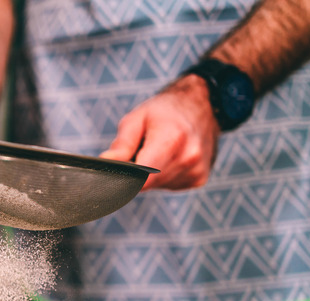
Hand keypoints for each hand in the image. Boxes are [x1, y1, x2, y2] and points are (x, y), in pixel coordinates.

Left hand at [100, 74, 220, 190]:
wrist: (202, 106)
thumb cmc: (165, 111)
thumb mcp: (137, 118)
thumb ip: (121, 144)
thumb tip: (106, 164)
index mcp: (172, 139)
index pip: (142, 177)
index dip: (124, 179)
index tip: (115, 176)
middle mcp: (188, 158)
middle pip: (147, 183)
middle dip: (136, 173)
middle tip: (137, 153)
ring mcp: (196, 171)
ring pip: (157, 186)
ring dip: (150, 175)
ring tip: (156, 152)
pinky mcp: (198, 179)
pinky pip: (169, 185)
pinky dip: (163, 176)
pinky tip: (168, 158)